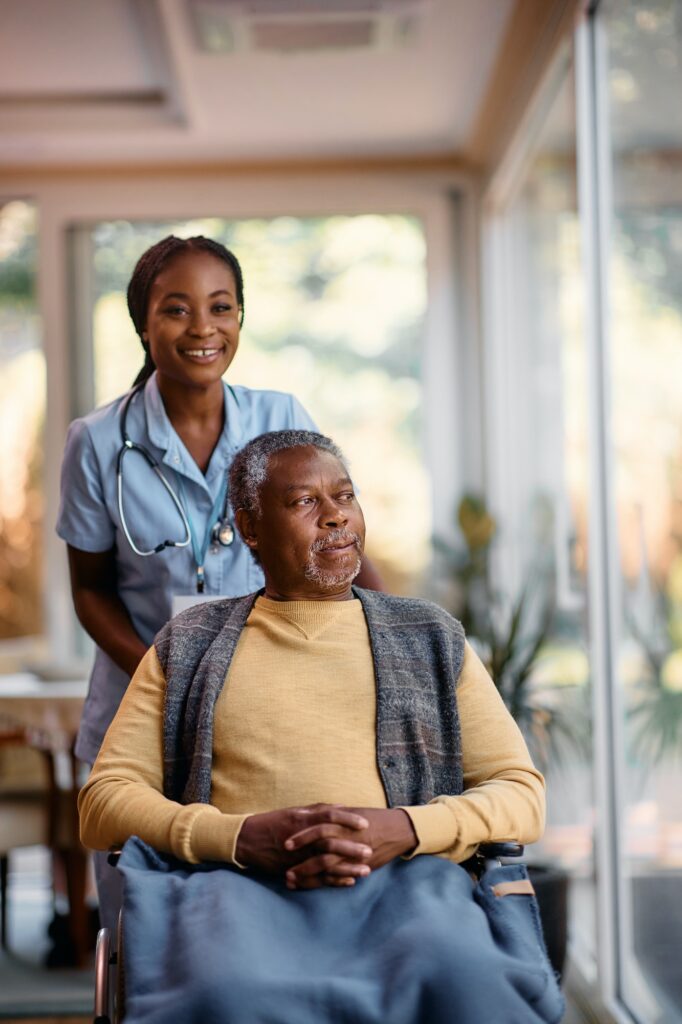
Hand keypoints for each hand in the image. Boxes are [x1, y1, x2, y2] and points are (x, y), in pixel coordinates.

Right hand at [235, 804, 372, 882]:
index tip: (365, 824)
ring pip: (325, 864)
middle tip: (369, 851)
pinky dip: (333, 881)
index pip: (329, 817)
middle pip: (329, 843)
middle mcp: (300, 838)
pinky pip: (315, 879)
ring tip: (365, 871)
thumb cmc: (273, 823)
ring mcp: (296, 857)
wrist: (247, 841)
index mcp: (301, 820)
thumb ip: (318, 810)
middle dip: (351, 848)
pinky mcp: (293, 871)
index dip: (347, 819)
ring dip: (346, 869)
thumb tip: (343, 806)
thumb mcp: (295, 811)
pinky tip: (348, 882)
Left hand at [284, 807, 417, 889]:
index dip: (299, 834)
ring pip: (324, 862)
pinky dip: (324, 882)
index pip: (315, 824)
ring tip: (288, 879)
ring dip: (305, 872)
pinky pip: (338, 875)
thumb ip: (332, 813)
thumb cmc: (372, 819)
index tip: (283, 842)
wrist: (397, 829)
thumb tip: (312, 813)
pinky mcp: (358, 864)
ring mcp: (351, 850)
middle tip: (281, 862)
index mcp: (340, 819)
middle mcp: (344, 833)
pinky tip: (311, 886)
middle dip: (298, 853)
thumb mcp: (350, 812)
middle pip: (316, 842)